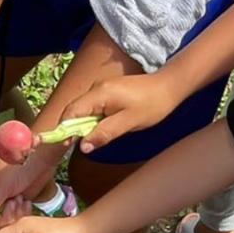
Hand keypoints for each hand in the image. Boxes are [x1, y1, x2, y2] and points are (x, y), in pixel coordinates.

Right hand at [0, 148, 59, 224]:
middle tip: (11, 204)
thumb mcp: (2, 182)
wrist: (41, 157)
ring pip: (0, 224)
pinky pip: (13, 221)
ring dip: (11, 216)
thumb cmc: (18, 164)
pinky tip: (26, 202)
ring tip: (19, 199)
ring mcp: (0, 205)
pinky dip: (20, 215)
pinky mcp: (14, 208)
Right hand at [60, 71, 180, 153]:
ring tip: (90, 138)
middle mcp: (96, 88)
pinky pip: (90, 107)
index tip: (64, 145)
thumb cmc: (152, 105)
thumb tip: (82, 146)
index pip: (70, 112)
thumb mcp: (128, 123)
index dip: (63, 129)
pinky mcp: (106, 91)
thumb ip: (104, 134)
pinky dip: (90, 119)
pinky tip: (99, 128)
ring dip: (81, 125)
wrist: (170, 86)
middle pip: (73, 110)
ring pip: (81, 109)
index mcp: (100, 94)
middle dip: (71, 128)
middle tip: (77, 145)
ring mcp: (100, 88)